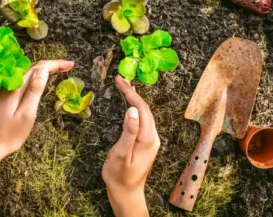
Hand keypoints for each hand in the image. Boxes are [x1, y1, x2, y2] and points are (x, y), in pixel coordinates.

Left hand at [0, 60, 74, 167]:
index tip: (71, 64)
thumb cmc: (6, 136)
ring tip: (56, 72)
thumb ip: (34, 91)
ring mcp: (2, 91)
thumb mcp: (26, 114)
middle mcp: (8, 85)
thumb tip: (43, 70)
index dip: (56, 64)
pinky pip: (18, 81)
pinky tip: (35, 83)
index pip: (39, 68)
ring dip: (41, 71)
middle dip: (50, 65)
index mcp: (16, 87)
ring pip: (24, 74)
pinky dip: (31, 78)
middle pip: (31, 68)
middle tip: (67, 67)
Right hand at [102, 75, 159, 216]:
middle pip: (144, 108)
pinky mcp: (145, 142)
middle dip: (132, 92)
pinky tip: (129, 102)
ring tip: (123, 85)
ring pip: (144, 113)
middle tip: (119, 79)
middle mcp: (152, 137)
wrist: (126, 193)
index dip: (130, 93)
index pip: (140, 108)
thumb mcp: (121, 154)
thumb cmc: (120, 176)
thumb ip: (128, 132)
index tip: (119, 81)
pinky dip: (134, 107)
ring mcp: (150, 139)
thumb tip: (131, 110)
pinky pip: (142, 119)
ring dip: (134, 98)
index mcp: (148, 138)